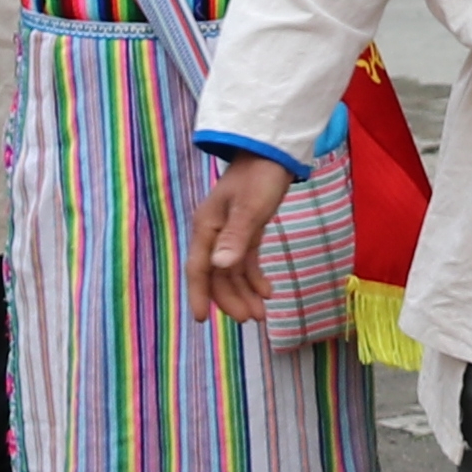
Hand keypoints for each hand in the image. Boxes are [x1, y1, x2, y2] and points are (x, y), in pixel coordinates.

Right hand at [186, 149, 292, 323]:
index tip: (201, 319)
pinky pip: (245, 262)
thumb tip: (219, 266)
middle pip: (217, 274)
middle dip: (231, 299)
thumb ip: (235, 237)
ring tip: (261, 314)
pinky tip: (268, 292)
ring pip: (232, 271)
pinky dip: (255, 278)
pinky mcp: (245, 231)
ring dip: (244, 293)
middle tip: (250, 319)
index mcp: (207, 227)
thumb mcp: (250, 208)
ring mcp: (229, 233)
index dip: (199, 294)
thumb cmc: (260, 176)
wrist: (273, 151)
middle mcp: (214, 233)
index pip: (198, 268)